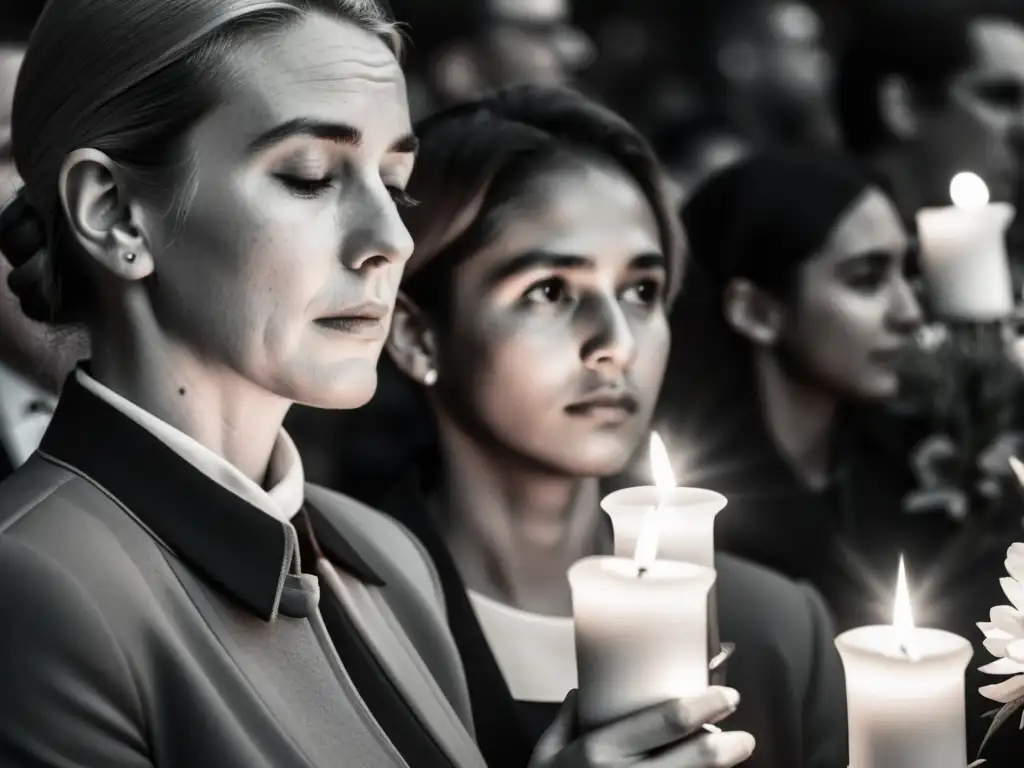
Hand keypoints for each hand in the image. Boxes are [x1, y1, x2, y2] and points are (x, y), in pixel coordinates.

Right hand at [530, 687, 754, 767]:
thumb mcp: (545, 757)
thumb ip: (564, 722)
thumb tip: (581, 694)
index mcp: (600, 751)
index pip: (667, 720)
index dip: (705, 705)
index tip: (726, 698)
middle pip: (697, 757)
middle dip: (731, 744)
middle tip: (743, 735)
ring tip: (734, 759)